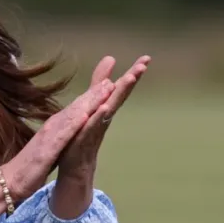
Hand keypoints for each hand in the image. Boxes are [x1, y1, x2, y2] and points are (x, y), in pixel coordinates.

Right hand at [0, 76, 113, 200]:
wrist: (12, 180)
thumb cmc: (31, 163)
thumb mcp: (51, 145)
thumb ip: (61, 133)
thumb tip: (72, 125)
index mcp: (55, 126)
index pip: (76, 108)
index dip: (92, 96)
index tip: (108, 84)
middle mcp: (53, 126)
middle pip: (77, 107)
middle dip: (94, 93)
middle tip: (111, 80)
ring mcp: (50, 136)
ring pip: (72, 116)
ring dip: (89, 102)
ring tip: (105, 90)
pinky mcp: (47, 150)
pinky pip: (63, 136)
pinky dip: (74, 125)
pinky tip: (86, 116)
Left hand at [57, 54, 150, 182]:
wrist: (76, 164)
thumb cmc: (85, 132)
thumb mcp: (92, 102)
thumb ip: (99, 82)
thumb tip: (110, 59)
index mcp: (107, 106)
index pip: (122, 87)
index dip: (133, 72)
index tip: (147, 58)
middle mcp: (105, 116)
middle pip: (120, 95)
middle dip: (131, 80)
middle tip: (143, 66)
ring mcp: (96, 127)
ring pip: (110, 108)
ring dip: (120, 94)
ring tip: (129, 79)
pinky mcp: (84, 138)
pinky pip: (92, 126)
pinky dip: (99, 116)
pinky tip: (105, 106)